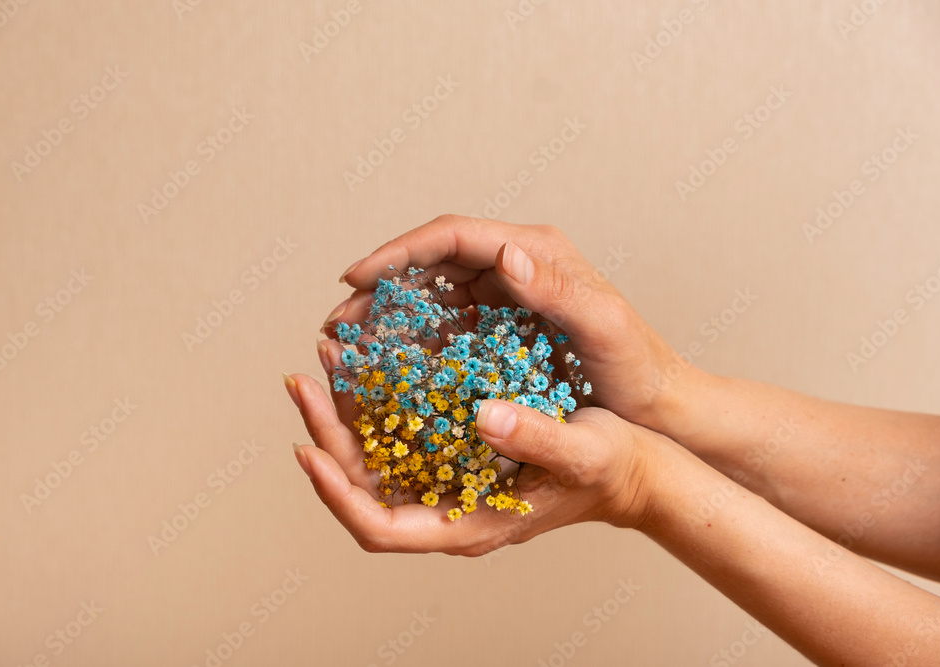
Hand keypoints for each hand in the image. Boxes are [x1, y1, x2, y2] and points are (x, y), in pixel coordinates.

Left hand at [283, 373, 655, 554]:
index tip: (309, 448)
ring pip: (377, 462)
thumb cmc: (614, 469)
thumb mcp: (584, 452)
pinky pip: (404, 438)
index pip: (380, 527)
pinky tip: (373, 362)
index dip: (337, 493)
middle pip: (364, 489)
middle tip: (304, 378)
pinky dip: (379, 403)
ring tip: (330, 358)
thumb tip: (483, 413)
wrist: (635, 469)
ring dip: (345, 414)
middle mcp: (449, 511)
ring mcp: (450, 486)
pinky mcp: (458, 458)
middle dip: (327, 436)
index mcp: (469, 525)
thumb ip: (538, 437)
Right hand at [325, 215, 695, 431]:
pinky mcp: (503, 332)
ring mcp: (508, 300)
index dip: (399, 252)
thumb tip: (505, 252)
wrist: (660, 409)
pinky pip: (448, 330)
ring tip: (349, 345)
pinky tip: (388, 367)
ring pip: (434, 297)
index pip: (453, 236)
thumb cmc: (639, 368)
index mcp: (536, 251)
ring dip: (390, 317)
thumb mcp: (604, 327)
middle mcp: (517, 267)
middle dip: (382, 287)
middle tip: (339, 320)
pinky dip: (415, 343)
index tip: (355, 278)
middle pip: (433, 264)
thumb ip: (557, 289)